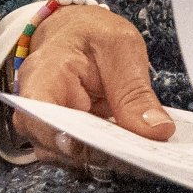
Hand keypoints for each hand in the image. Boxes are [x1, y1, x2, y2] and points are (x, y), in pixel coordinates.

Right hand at [10, 5, 174, 173]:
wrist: (76, 33)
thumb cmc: (92, 33)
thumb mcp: (121, 48)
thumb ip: (134, 91)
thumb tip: (158, 131)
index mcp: (43, 75)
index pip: (38, 114)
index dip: (60, 135)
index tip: (91, 144)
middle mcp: (35, 109)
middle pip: (56, 145)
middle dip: (97, 153)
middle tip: (136, 155)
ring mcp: (47, 128)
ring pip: (71, 158)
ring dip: (106, 159)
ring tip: (141, 156)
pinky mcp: (64, 139)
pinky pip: (83, 156)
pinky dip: (108, 156)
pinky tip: (134, 153)